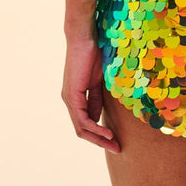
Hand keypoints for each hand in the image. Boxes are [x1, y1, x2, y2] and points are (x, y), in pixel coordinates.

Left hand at [61, 32, 120, 153]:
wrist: (84, 37)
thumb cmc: (93, 53)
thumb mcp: (98, 80)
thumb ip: (96, 98)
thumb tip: (98, 117)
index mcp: (75, 96)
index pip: (86, 122)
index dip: (100, 133)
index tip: (116, 139)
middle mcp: (69, 100)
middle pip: (82, 129)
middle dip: (100, 141)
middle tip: (117, 149)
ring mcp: (69, 98)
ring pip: (81, 128)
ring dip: (98, 138)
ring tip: (114, 144)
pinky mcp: (72, 95)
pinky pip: (83, 119)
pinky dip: (95, 128)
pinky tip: (107, 133)